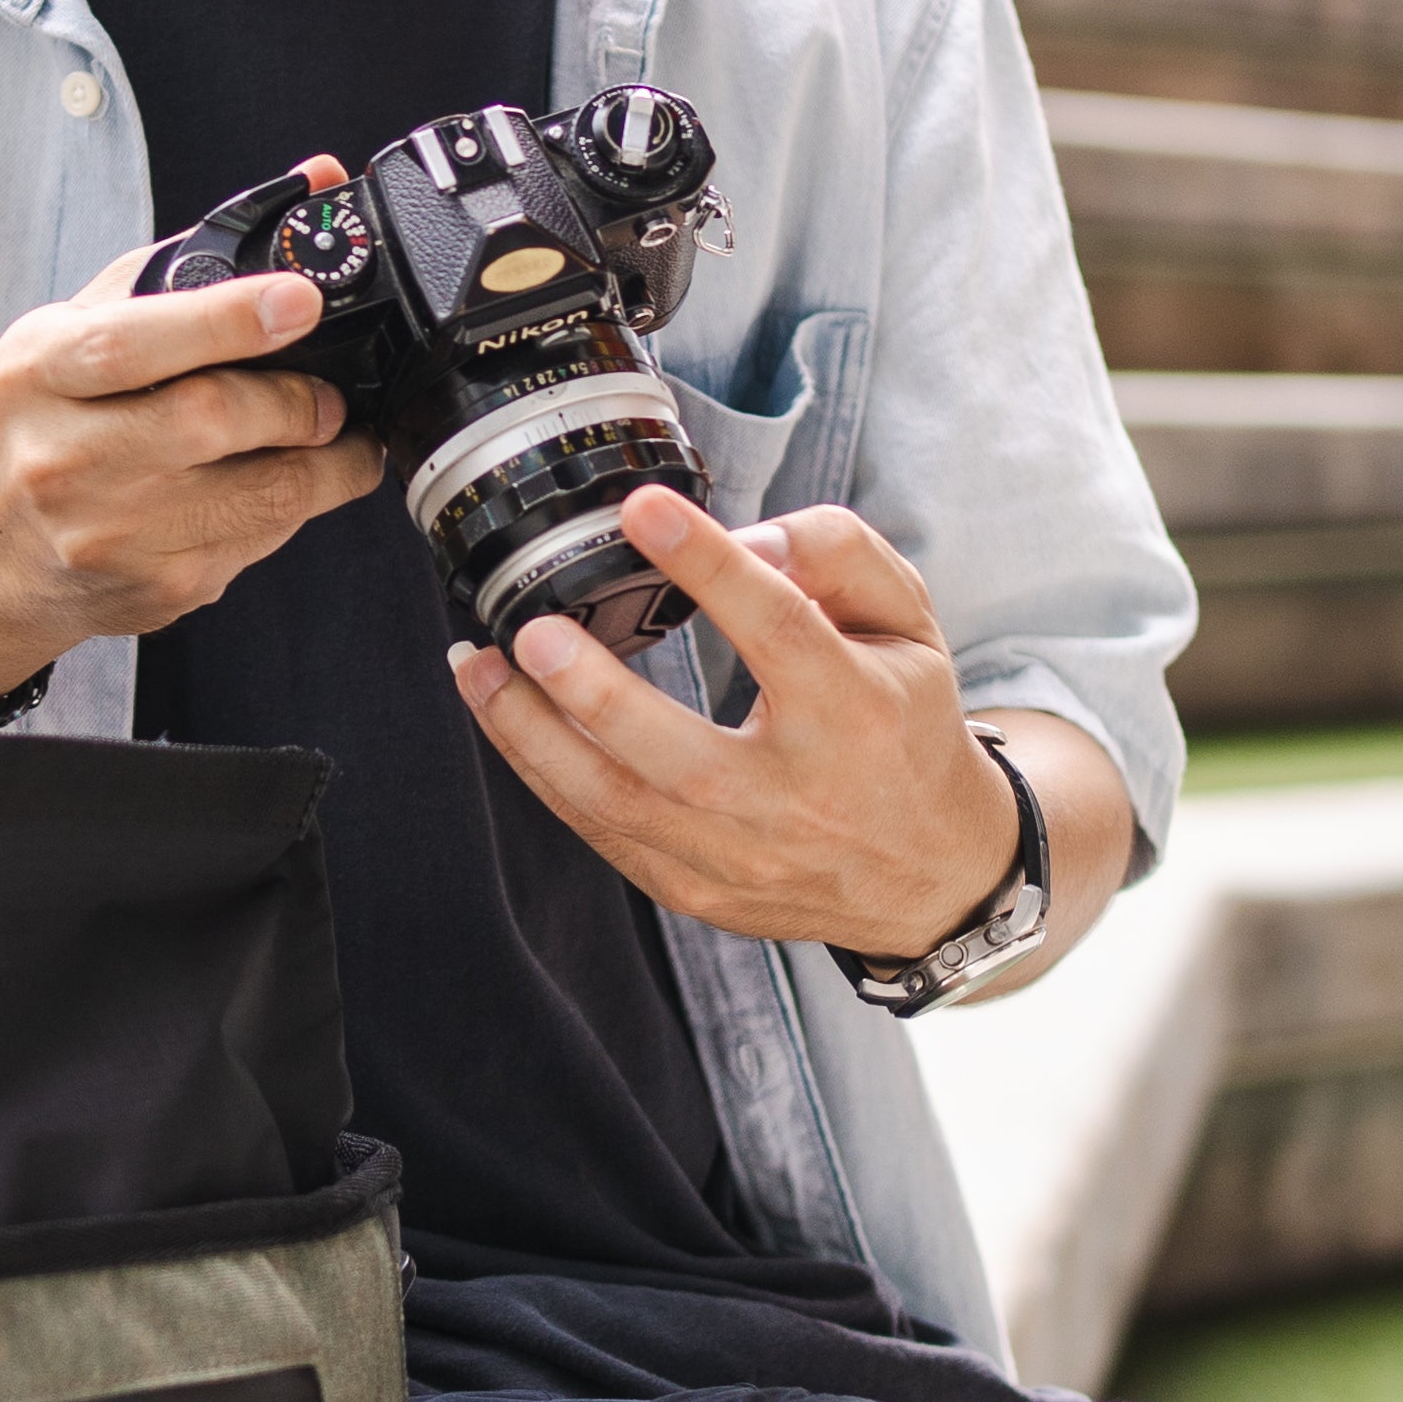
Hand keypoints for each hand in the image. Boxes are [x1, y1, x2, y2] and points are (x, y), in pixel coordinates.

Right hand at [0, 170, 385, 696]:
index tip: (300, 299)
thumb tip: (316, 183)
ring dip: (324, 460)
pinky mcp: (158, 589)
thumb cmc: (44, 418)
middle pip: (209, 421)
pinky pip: (262, 542)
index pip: (135, 343)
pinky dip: (294, 506)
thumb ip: (196, 255)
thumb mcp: (83, 322)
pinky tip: (281, 482)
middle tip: (328, 391)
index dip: (228, 319)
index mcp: (41, 371)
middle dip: (296, 400)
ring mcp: (109, 534)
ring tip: (329, 433)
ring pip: (259, 494)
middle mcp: (64, 457)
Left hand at [449, 486, 1022, 958]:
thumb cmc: (906, 730)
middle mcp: (794, 798)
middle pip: (680, 757)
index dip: (709, 567)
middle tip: (531, 633)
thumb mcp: (908, 627)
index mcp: (855, 716)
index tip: (644, 511)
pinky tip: (504, 718)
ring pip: (616, 806)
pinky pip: (602, 834)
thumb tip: (748, 540)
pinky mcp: (696, 890)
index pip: (780, 632)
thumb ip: (840, 559)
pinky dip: (543, 775)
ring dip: (530, 735)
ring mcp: (740, 857)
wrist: (928, 875)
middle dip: (594, 695)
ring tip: (473, 665)